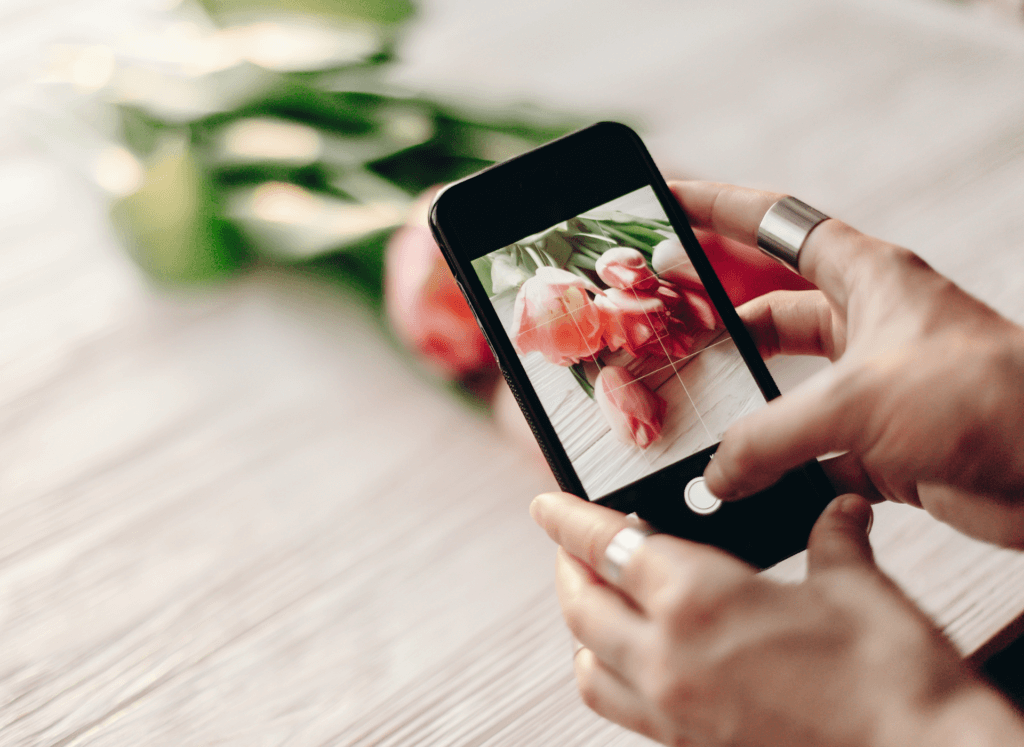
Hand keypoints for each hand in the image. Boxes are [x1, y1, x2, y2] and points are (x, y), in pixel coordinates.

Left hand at [531, 491, 1023, 746]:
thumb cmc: (890, 677)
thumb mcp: (855, 587)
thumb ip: (831, 539)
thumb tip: (836, 512)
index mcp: (698, 600)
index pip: (607, 548)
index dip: (569, 520)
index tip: (546, 504)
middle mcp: (669, 659)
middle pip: (582, 607)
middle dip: (569, 568)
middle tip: (574, 545)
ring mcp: (675, 711)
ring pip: (588, 665)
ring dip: (581, 628)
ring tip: (597, 602)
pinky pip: (620, 708)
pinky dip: (609, 675)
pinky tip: (636, 660)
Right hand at [671, 181, 1023, 547]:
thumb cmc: (985, 399)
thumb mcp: (856, 403)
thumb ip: (768, 438)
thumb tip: (717, 476)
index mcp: (866, 277)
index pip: (775, 225)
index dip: (717, 208)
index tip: (665, 201)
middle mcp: (867, 325)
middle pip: (769, 314)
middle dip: (714, 324)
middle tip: (658, 332)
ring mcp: (873, 387)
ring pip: (784, 389)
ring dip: (743, 409)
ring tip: (688, 417)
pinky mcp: (881, 445)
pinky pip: (807, 451)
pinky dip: (774, 468)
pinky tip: (739, 484)